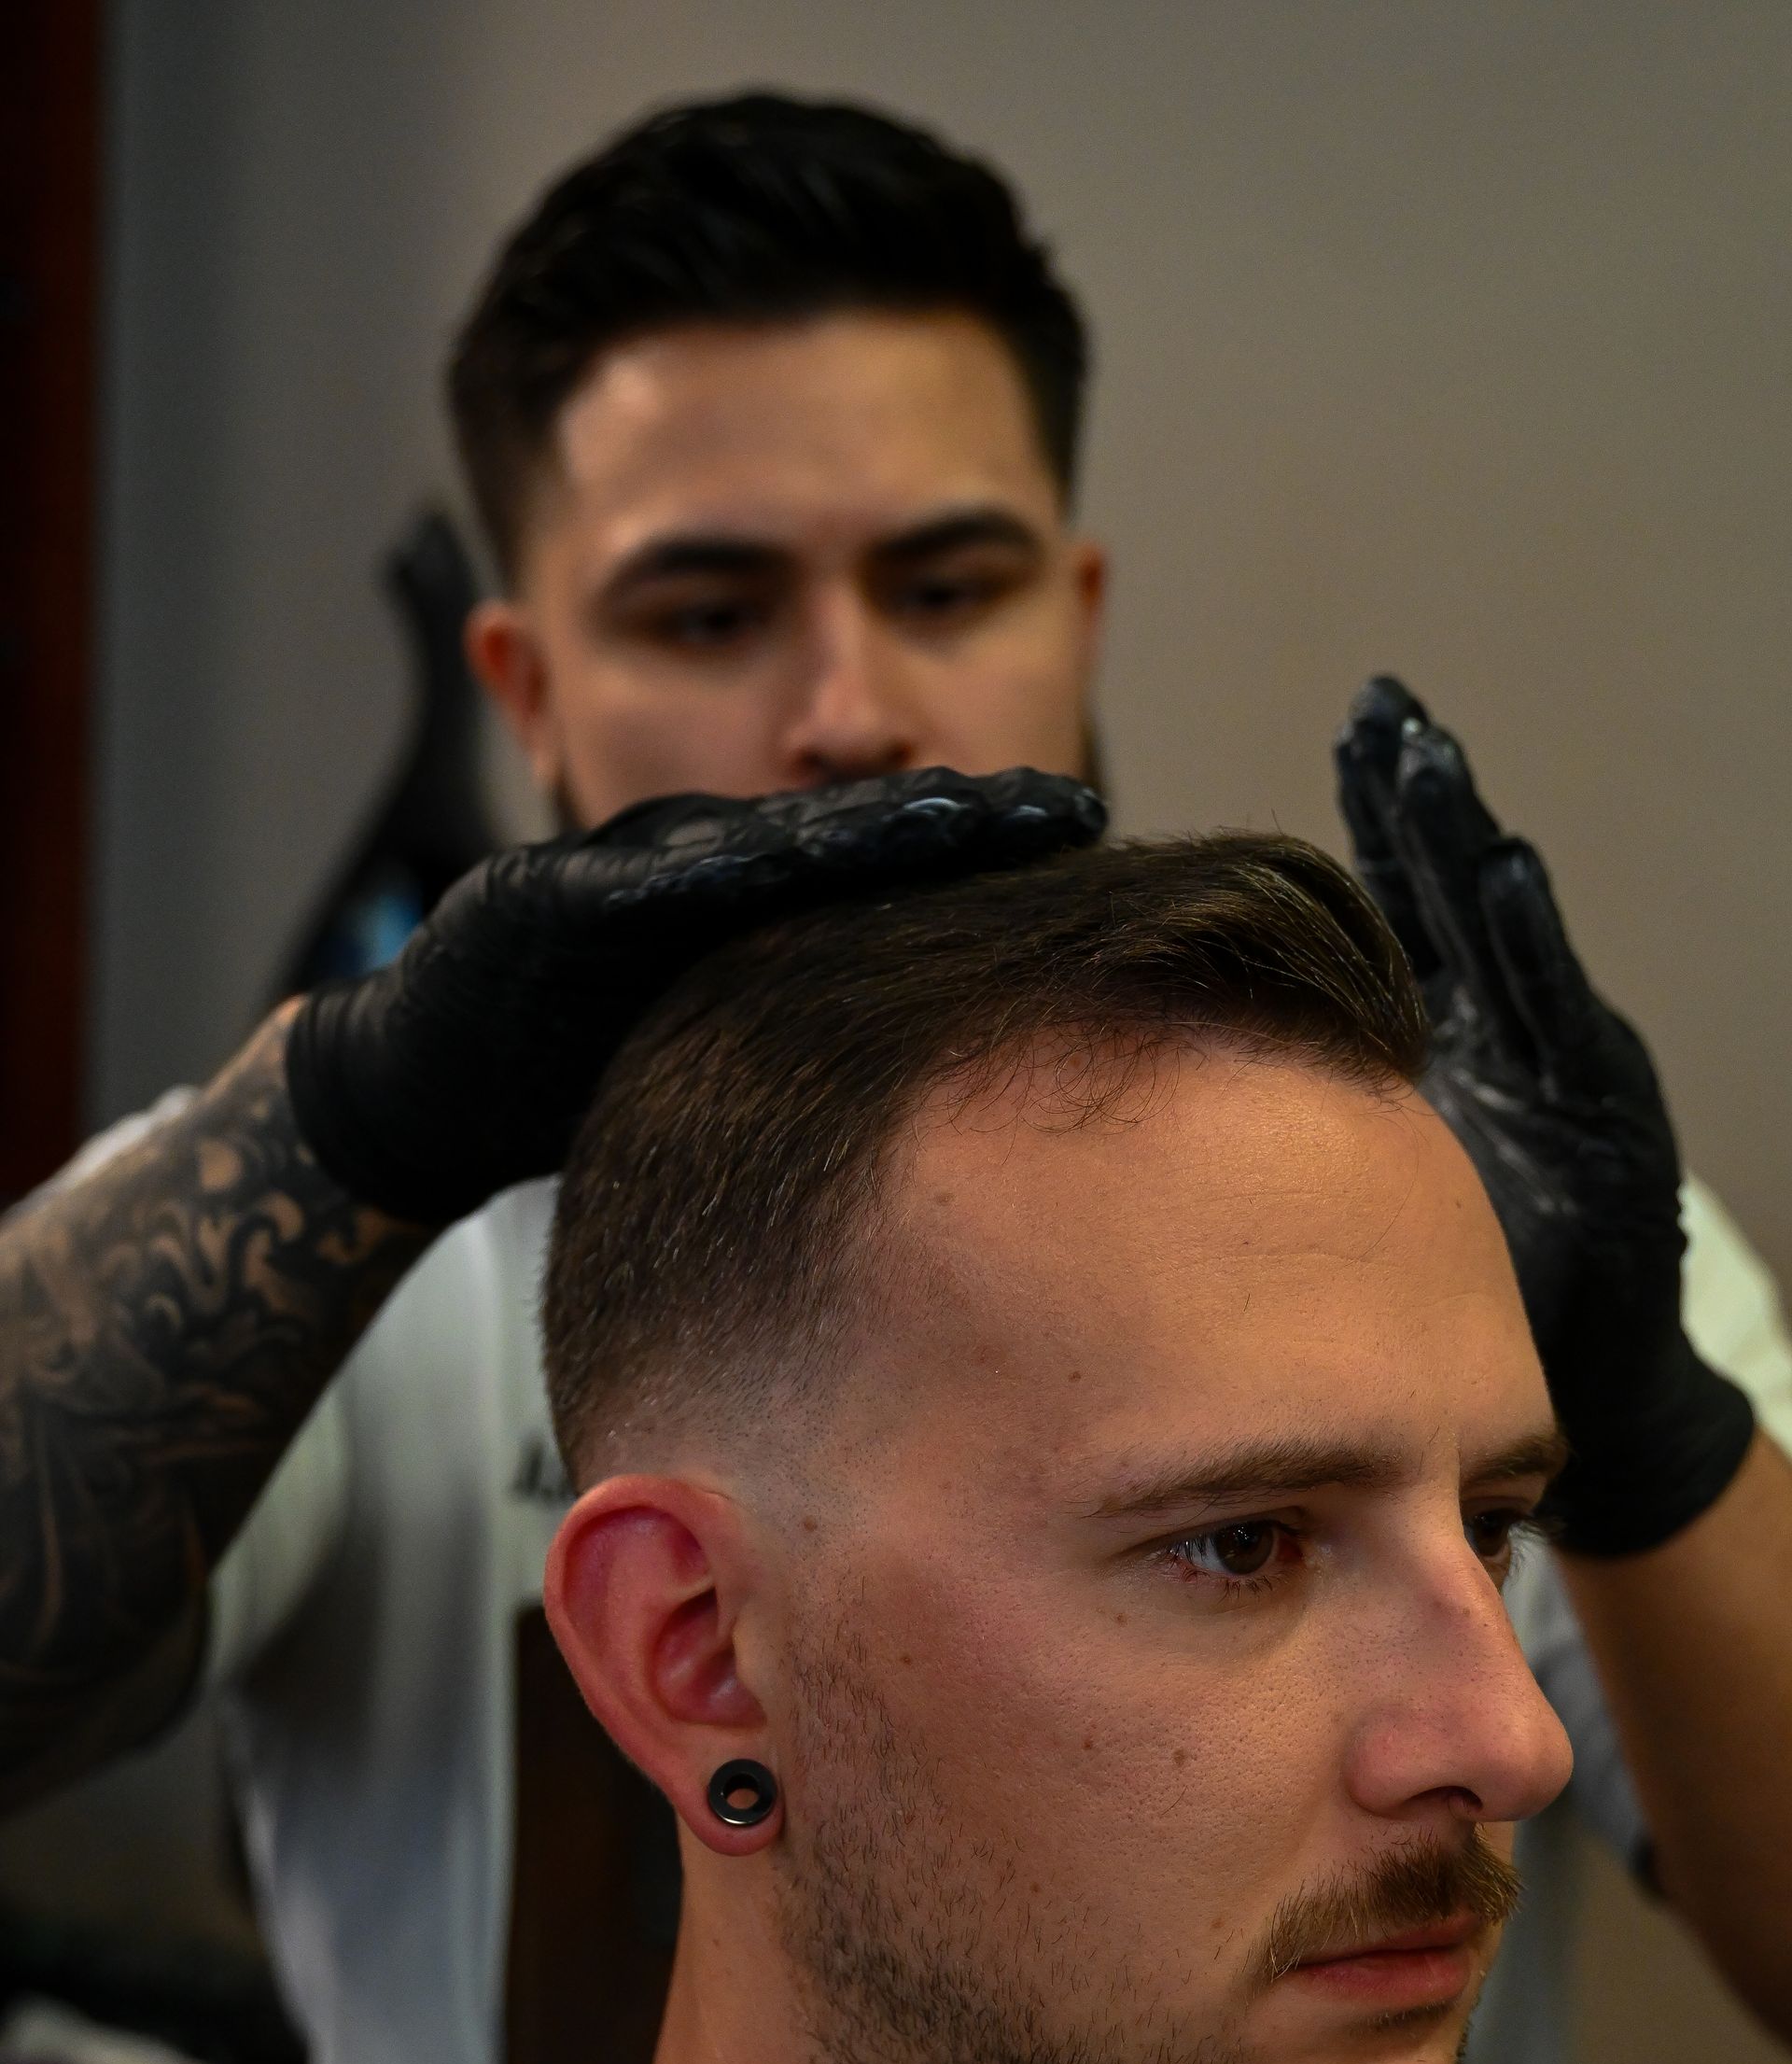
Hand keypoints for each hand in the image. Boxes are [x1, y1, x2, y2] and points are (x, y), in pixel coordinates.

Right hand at [286, 766, 1103, 1228]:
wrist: (424, 1088)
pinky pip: (633, 885)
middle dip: (955, 821)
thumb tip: (940, 1075)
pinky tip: (765, 858)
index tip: (1082, 829)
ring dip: (852, 831)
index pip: (884, 866)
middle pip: (843, 838)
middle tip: (1061, 806)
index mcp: (746, 906)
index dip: (982, 843)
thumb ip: (807, 1030)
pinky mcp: (544, 901)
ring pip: (754, 845)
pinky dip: (697, 869)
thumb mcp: (713, 1054)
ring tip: (951, 813)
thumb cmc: (569, 1068)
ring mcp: (620, 877)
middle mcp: (694, 870)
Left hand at [1335, 675, 1752, 1554]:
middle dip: (1416, 800)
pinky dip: (1528, 942)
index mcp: (1450, 1041)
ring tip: (1427, 762)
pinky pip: (1554, 1015)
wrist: (1580, 1384)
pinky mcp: (1600, 1110)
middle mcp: (1504, 1036)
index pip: (1407, 908)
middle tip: (1381, 707)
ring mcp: (1555, 1064)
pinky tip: (1502, 874)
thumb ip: (1299, 1127)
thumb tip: (1165, 1089)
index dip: (1376, 825)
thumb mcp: (1362, 1187)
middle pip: (1450, 895)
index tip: (1347, 735)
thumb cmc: (1456, 1292)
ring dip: (1461, 844)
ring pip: (1502, 934)